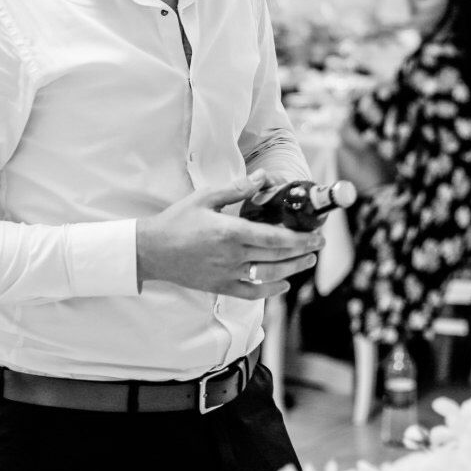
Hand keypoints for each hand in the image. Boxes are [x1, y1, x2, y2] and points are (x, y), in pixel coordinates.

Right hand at [135, 172, 323, 299]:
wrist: (152, 251)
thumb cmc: (177, 221)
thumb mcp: (206, 197)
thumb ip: (237, 189)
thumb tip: (263, 177)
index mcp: (230, 232)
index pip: (274, 238)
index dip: (299, 239)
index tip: (315, 235)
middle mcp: (232, 256)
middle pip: (277, 258)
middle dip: (302, 252)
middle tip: (318, 245)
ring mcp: (227, 274)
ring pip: (268, 276)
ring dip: (292, 270)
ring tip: (307, 261)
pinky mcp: (220, 286)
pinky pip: (251, 293)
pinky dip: (270, 290)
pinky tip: (283, 284)